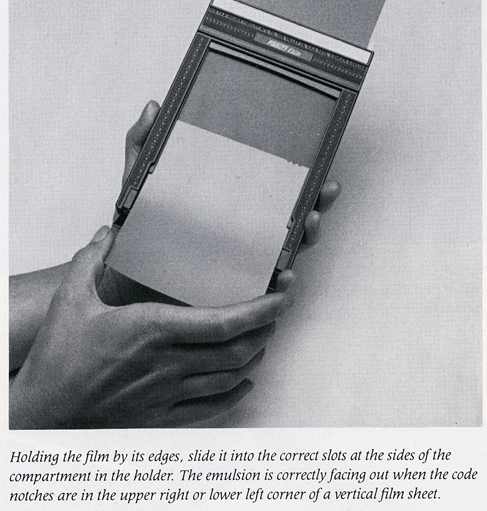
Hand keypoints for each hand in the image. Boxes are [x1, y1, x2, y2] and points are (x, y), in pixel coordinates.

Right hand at [10, 227, 294, 428]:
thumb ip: (91, 260)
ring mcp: (167, 394)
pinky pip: (210, 409)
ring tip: (263, 338)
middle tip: (277, 310)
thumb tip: (107, 233)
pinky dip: (235, 394)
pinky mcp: (161, 416)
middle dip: (265, 329)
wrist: (44, 412)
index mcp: (151, 331)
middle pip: (236, 350)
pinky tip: (243, 383)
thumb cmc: (58, 359)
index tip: (281, 296)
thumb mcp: (71, 299)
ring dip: (254, 357)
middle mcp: (167, 364)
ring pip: (229, 378)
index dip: (260, 311)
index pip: (222, 323)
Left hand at [100, 101, 340, 305]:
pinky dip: (282, 286)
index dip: (299, 181)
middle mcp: (243, 234)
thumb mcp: (138, 185)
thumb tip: (153, 107)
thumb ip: (143, 146)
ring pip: (286, 251)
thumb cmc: (134, 233)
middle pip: (290, 219)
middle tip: (324, 192)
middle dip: (315, 204)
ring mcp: (241, 264)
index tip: (317, 168)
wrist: (120, 279)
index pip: (272, 191)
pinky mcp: (231, 294)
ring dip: (306, 238)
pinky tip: (286, 277)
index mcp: (230, 207)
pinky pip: (264, 291)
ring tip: (309, 225)